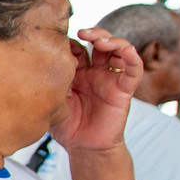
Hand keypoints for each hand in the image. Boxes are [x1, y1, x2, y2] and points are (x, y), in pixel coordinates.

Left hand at [50, 28, 142, 155]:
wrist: (83, 148)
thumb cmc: (67, 126)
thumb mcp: (54, 102)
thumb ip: (53, 83)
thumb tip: (45, 64)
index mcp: (77, 73)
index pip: (77, 48)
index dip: (71, 42)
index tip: (59, 40)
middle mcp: (95, 72)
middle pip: (100, 43)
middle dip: (94, 33)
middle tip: (83, 31)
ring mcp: (110, 79)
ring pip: (118, 50)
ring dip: (113, 40)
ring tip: (100, 41)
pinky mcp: (124, 90)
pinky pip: (133, 71)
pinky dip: (133, 58)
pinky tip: (127, 51)